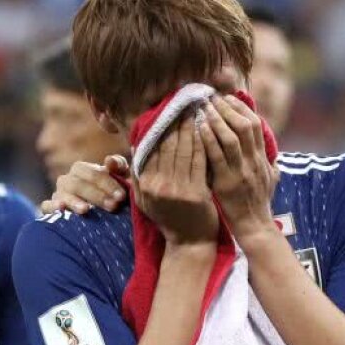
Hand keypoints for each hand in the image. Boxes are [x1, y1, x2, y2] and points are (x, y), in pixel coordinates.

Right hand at [40, 155, 127, 214]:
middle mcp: (68, 180)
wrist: (101, 213)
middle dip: (97, 195)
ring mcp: (58, 194)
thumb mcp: (120, 178)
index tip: (122, 196)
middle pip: (79, 184)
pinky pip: (46, 205)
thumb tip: (109, 161)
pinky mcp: (51, 208)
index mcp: (82, 169)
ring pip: (63, 194)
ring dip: (75, 201)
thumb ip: (118, 166)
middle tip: (113, 206)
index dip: (108, 184)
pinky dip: (52, 206)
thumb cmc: (112, 192)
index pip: (93, 173)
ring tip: (86, 210)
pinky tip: (61, 209)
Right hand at [135, 114, 218, 246]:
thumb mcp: (145, 199)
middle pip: (167, 145)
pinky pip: (200, 161)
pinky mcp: (196, 193)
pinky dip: (204, 143)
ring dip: (192, 126)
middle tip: (185, 100)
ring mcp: (178, 190)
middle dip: (176, 120)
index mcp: (145, 184)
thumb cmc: (169, 218)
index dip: (160, 125)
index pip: (152, 147)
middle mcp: (158, 186)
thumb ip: (139, 175)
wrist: (190, 244)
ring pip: (184, 150)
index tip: (167, 107)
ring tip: (197, 108)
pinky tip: (208, 129)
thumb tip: (136, 146)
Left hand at [199, 95, 278, 244]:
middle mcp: (254, 161)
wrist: (254, 226)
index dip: (242, 108)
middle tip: (211, 98)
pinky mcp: (227, 182)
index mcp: (262, 158)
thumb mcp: (271, 180)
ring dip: (217, 119)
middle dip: (228, 108)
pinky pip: (217, 156)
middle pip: (244, 125)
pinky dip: (208, 139)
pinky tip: (198, 128)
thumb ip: (270, 164)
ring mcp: (241, 171)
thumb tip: (274, 153)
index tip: (228, 98)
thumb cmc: (259, 203)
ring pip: (231, 137)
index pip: (255, 125)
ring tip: (203, 107)